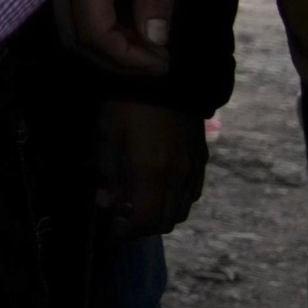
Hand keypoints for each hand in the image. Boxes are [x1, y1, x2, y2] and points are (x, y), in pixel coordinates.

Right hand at [64, 0, 182, 76]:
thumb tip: (155, 40)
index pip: (94, 30)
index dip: (127, 56)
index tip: (162, 62)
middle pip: (77, 37)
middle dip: (116, 59)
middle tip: (156, 63)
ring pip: (72, 29)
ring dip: (107, 48)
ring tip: (145, 50)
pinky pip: (75, 14)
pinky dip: (101, 32)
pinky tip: (129, 30)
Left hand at [94, 100, 207, 236]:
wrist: (168, 75)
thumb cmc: (128, 102)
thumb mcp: (107, 133)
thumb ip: (106, 172)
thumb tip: (105, 202)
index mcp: (152, 172)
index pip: (143, 220)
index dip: (125, 232)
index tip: (109, 232)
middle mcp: (178, 176)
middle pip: (164, 221)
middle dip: (141, 227)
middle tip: (120, 220)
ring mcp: (194, 168)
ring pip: (180, 210)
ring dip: (159, 216)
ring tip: (136, 205)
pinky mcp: (201, 158)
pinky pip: (192, 193)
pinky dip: (175, 201)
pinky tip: (157, 189)